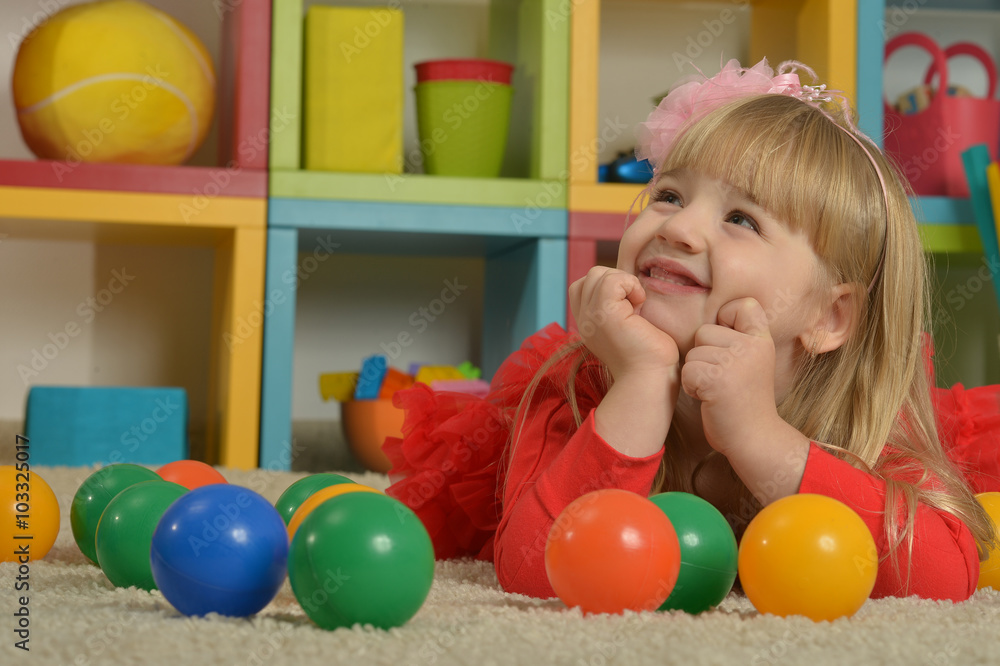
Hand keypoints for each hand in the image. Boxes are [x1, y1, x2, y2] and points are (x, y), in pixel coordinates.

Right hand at [569, 266, 678, 378]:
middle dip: (616, 280)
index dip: (607, 286)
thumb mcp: (627, 327)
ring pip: (598, 274)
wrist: (651, 379)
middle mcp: (584, 320)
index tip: (628, 306)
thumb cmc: (649, 358)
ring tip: (637, 306)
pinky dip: (630, 284)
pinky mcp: (604, 314)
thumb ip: (618, 308)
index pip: (582, 286)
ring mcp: (590, 317)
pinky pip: (612, 280)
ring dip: (624, 282)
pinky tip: (640, 304)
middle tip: (634, 305)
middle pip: (590, 276)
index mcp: (587, 324)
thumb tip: (627, 285)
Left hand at [681, 298, 780, 456]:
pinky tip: (708, 398)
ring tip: (716, 390)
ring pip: (692, 353)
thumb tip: (714, 316)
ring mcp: (735, 363)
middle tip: (722, 379)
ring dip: (696, 373)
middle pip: (704, 331)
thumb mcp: (752, 361)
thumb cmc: (745, 400)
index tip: (728, 343)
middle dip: (704, 355)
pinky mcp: (717, 380)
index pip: (743, 304)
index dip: (727, 317)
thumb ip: (739, 338)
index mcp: (762, 340)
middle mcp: (752, 347)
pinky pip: (687, 371)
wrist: (754, 438)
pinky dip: (691, 387)